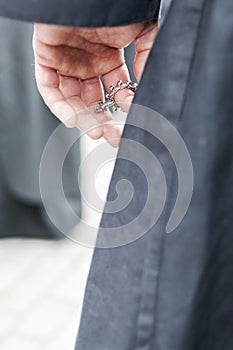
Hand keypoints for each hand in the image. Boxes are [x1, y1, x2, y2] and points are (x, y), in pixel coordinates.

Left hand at [33, 21, 157, 145]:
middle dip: (103, 119)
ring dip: (84, 118)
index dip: (123, 104)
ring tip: (97, 131)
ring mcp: (66, 63)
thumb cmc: (115, 5)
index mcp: (108, 58)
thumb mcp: (144, 32)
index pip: (114, 91)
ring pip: (73, 99)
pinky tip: (73, 119)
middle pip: (93, 100)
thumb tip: (149, 86)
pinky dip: (59, 106)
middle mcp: (87, 64)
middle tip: (113, 135)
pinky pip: (49, 90)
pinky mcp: (47, 59)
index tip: (132, 112)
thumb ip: (149, 58)